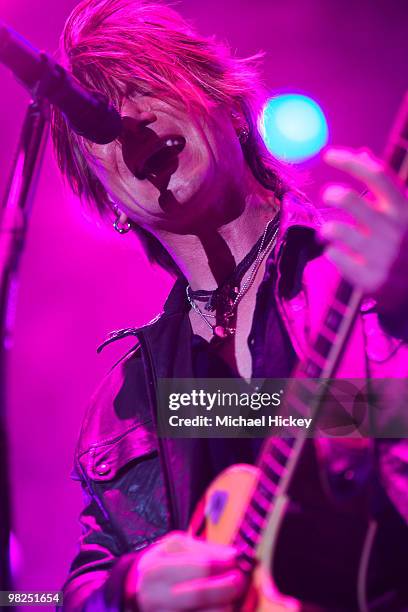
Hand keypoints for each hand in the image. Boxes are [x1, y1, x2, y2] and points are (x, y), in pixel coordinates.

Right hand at [126, 531, 246, 611]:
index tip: (237, 560)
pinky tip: (221, 606)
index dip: (223, 564)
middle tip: (241, 580)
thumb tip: (233, 555)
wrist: (136, 593)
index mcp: (156, 570)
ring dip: (226, 606)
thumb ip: (203, 549)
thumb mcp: (174, 547)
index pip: (199, 568)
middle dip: (228, 587)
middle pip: (201, 595)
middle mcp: (156, 598)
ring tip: (232, 596)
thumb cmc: (160, 565)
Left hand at [319, 147, 407, 311]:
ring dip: (327, 228)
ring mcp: (382, 255)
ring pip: (336, 230)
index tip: (329, 155)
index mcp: (405, 209)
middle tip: (330, 196)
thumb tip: (362, 154)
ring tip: (329, 232)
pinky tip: (337, 253)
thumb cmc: (403, 243)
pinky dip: (331, 252)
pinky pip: (335, 257)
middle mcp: (394, 230)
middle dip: (333, 194)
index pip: (377, 175)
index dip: (350, 161)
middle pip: (350, 199)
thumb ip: (383, 186)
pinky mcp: (369, 278)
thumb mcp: (402, 212)